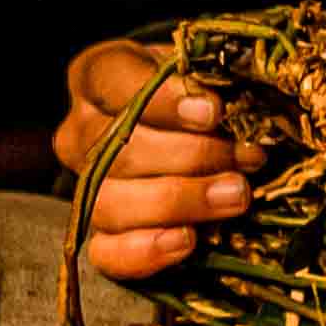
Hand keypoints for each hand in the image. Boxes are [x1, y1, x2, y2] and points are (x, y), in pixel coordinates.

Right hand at [58, 36, 261, 280]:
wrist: (194, 141)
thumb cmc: (199, 95)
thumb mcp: (203, 72)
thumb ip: (210, 79)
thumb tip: (235, 102)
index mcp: (96, 77)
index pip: (113, 80)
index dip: (163, 99)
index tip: (214, 112)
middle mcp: (79, 132)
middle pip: (117, 148)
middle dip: (190, 156)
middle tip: (246, 158)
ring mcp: (84, 188)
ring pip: (111, 201)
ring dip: (179, 201)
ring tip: (235, 196)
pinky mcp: (99, 236)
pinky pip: (106, 253)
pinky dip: (146, 250)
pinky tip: (188, 240)